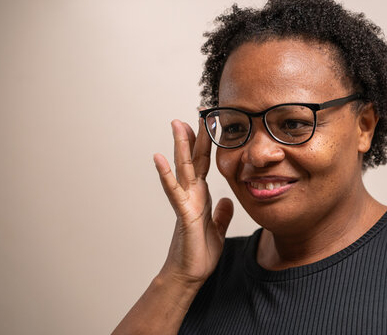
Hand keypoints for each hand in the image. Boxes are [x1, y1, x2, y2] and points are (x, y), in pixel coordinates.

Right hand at [153, 119, 233, 286]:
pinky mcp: (183, 214)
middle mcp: (191, 194)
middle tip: (194, 113)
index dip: (206, 144)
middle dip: (194, 136)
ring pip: (182, 169)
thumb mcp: (218, 229)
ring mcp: (185, 202)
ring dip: (179, 146)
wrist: (191, 274)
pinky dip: (166, 174)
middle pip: (193, 160)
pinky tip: (159, 157)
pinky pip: (174, 191)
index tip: (208, 124)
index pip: (204, 164)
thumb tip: (228, 200)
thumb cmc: (200, 252)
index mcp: (201, 195)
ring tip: (176, 124)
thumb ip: (222, 213)